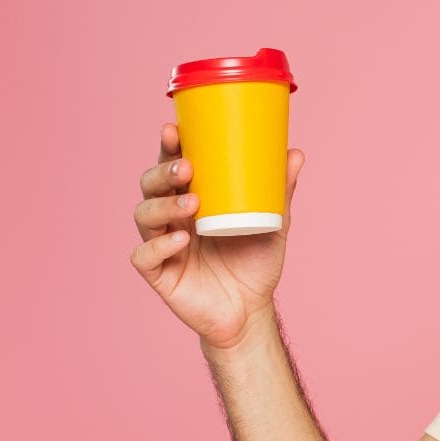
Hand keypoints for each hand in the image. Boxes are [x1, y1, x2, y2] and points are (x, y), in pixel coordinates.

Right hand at [129, 122, 306, 350]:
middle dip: (163, 172)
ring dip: (164, 205)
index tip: (175, 130)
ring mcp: (162, 244)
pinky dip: (159, 246)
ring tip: (192, 203)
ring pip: (144, 215)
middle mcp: (171, 218)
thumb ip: (280, 192)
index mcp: (191, 199)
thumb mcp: (273, 224)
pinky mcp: (159, 274)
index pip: (172, 166)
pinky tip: (180, 241)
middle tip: (187, 168)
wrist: (251, 310)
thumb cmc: (255, 262)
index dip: (168, 147)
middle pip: (150, 186)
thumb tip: (295, 153)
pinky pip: (144, 256)